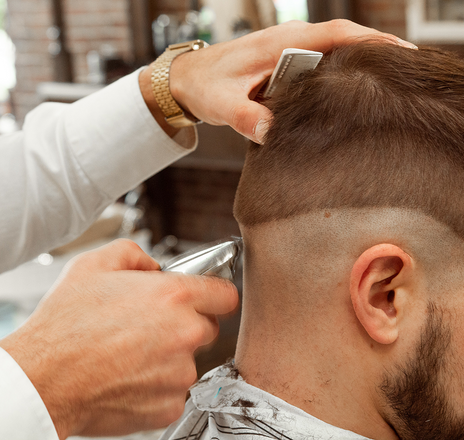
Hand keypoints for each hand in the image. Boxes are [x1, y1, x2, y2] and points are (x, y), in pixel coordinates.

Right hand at [0, 239, 237, 439]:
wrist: (42, 380)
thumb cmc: (64, 326)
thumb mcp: (94, 265)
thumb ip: (135, 254)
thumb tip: (153, 265)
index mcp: (175, 296)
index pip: (226, 295)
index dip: (214, 295)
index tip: (205, 299)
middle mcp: (185, 333)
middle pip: (207, 328)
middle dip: (186, 325)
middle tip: (150, 327)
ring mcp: (180, 373)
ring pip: (189, 361)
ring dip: (170, 358)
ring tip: (131, 354)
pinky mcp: (169, 405)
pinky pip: (174, 391)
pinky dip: (157, 387)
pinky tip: (128, 377)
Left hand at [140, 19, 415, 142]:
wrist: (190, 78)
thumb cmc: (207, 84)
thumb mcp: (223, 103)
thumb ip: (245, 117)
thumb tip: (269, 133)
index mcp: (283, 42)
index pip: (338, 34)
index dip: (373, 40)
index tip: (404, 53)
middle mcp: (293, 40)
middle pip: (348, 37)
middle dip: (381, 50)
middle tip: (413, 73)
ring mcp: (293, 48)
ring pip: (340, 48)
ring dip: (366, 59)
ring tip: (397, 81)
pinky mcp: (291, 61)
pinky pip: (328, 60)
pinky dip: (348, 68)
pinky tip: (361, 88)